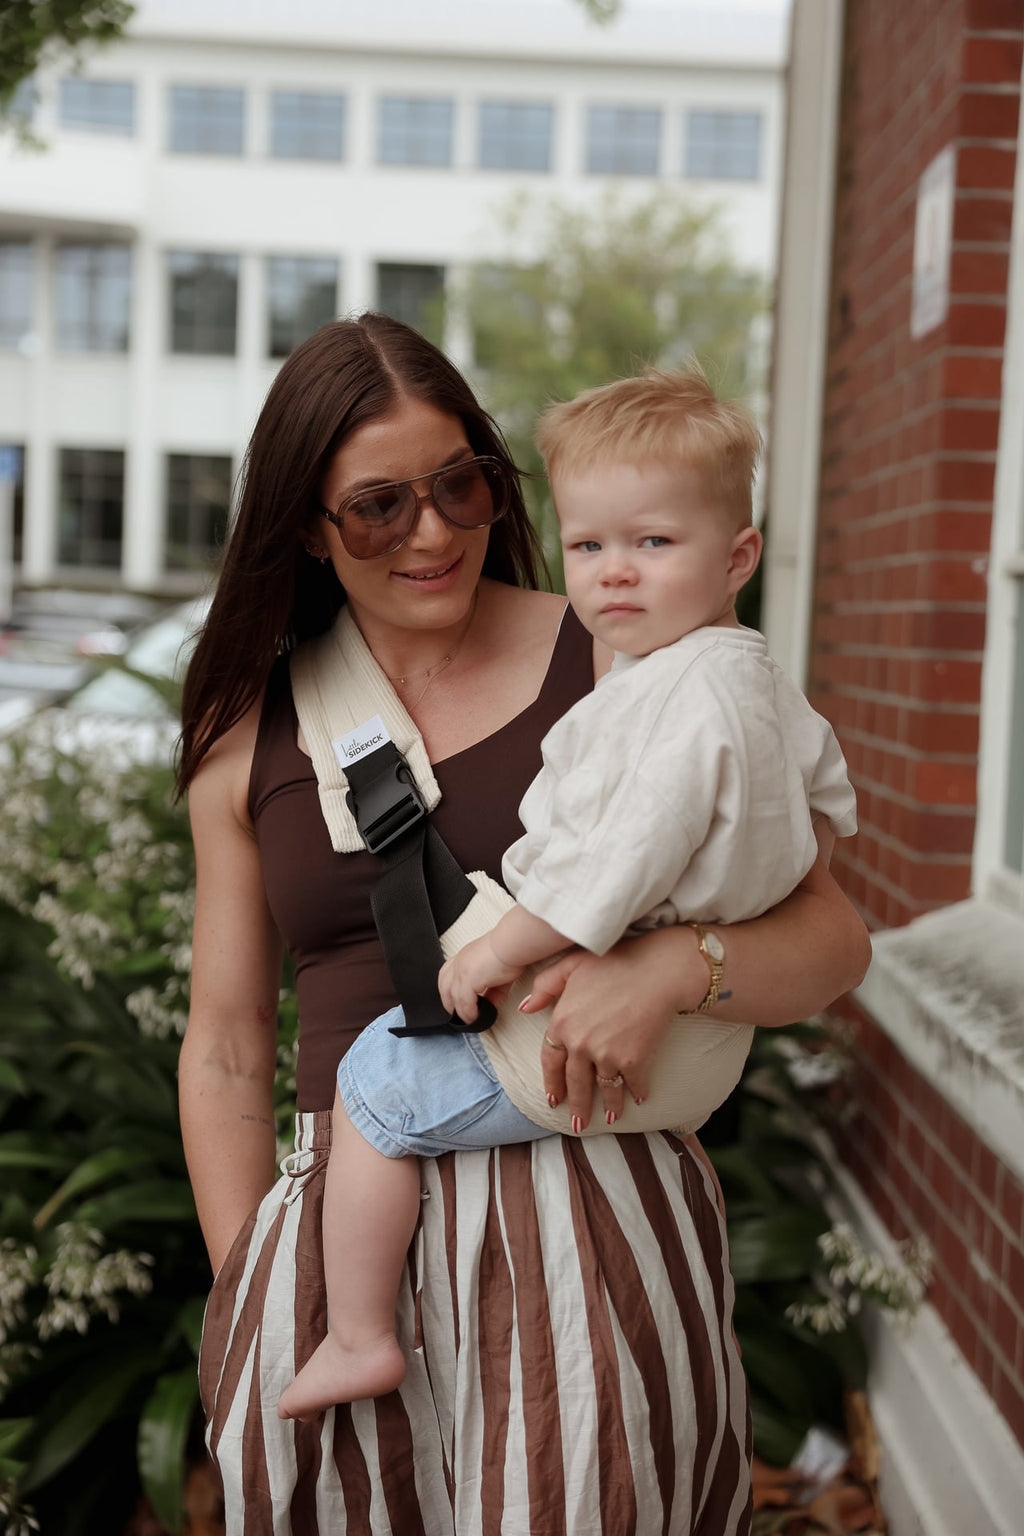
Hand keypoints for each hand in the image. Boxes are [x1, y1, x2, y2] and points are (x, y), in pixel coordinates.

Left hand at [439, 935, 521, 1023]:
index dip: (452, 990)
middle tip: (460, 1015)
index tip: (461, 1003)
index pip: (450, 973)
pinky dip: (468, 1013)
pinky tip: (475, 1018)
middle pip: (444, 986)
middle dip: (449, 1002)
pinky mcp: (467, 979)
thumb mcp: (500, 975)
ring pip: (452, 997)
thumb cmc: (513, 951)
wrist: (514, 943)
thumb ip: (493, 990)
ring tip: (469, 1021)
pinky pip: (463, 1003)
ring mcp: (461, 970)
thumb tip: (491, 1003)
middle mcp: (460, 961)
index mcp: (466, 956)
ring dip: (460, 1011)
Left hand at [526, 927, 701, 1128]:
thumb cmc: (616, 961)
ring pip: (605, 1088)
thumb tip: (525, 1007)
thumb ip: (545, 985)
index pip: (551, 1061)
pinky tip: (639, 1099)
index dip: (553, 1082)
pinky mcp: (633, 1061)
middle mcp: (580, 1044)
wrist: (658, 969)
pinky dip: (637, 1093)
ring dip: (609, 1106)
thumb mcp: (571, 964)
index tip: (555, 1099)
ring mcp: (606, 1055)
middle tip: (578, 1125)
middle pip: (576, 1083)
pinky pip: (632, 1084)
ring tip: (611, 1118)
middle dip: (577, 1107)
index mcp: (562, 1023)